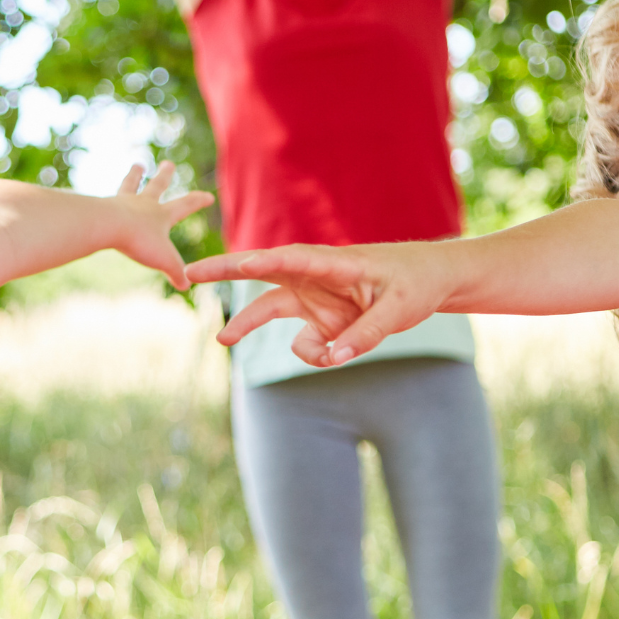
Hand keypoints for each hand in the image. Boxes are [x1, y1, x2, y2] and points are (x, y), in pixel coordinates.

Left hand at [110, 161, 212, 288]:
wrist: (107, 224)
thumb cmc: (138, 240)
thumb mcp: (163, 260)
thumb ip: (176, 272)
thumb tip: (186, 286)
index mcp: (161, 214)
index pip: (185, 205)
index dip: (198, 201)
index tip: (208, 196)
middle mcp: (143, 204)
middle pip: (157, 186)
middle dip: (165, 176)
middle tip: (168, 164)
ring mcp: (122, 203)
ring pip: (130, 185)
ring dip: (134, 175)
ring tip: (137, 165)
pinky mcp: (103, 207)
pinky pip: (106, 200)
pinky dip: (107, 199)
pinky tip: (102, 200)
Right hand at [186, 241, 450, 365]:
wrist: (430, 281)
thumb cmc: (415, 285)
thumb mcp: (399, 312)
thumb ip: (366, 335)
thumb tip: (334, 358)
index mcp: (336, 263)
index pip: (292, 260)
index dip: (261, 261)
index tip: (237, 263)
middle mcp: (315, 276)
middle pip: (260, 272)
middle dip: (224, 272)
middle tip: (188, 274)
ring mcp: (314, 296)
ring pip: (269, 308)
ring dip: (255, 327)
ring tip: (237, 342)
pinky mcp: (318, 315)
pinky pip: (303, 342)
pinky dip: (316, 354)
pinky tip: (339, 352)